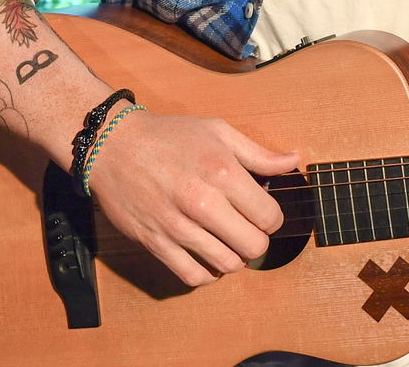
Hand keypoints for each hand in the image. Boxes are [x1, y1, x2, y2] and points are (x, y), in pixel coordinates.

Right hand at [84, 109, 299, 287]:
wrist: (114, 146)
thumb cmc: (169, 136)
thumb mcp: (219, 132)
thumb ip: (259, 153)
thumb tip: (294, 161)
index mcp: (222, 172)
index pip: (269, 216)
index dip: (273, 218)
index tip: (265, 213)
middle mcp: (202, 203)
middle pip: (253, 245)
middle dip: (258, 240)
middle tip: (250, 229)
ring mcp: (177, 226)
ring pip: (226, 265)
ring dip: (235, 258)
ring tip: (230, 242)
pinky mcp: (156, 243)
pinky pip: (192, 276)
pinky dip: (208, 274)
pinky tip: (209, 258)